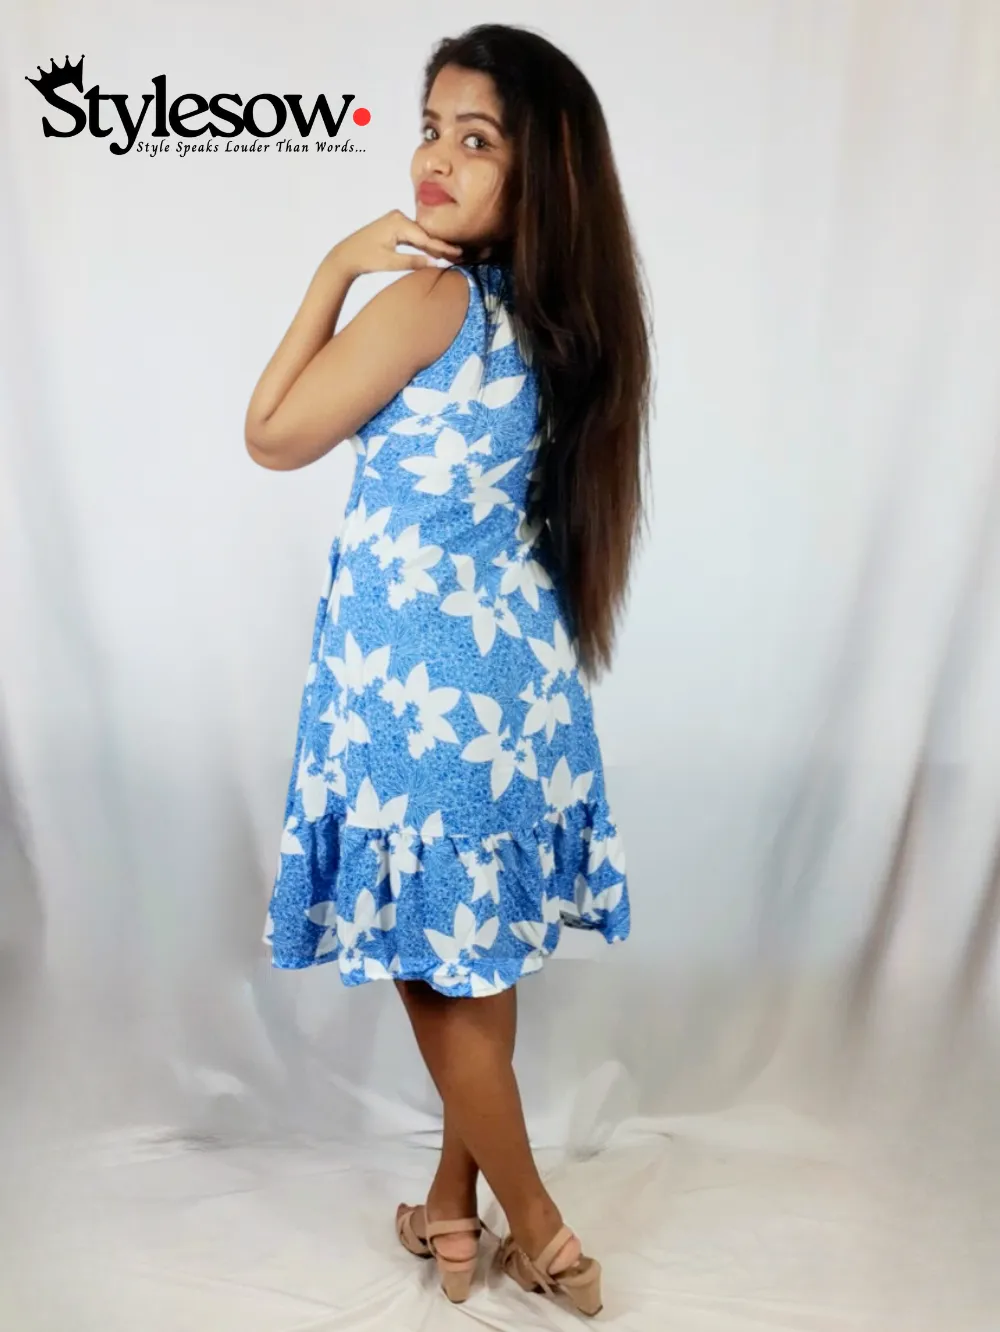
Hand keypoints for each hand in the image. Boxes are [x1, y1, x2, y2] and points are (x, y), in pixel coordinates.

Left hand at [329, 210, 462, 279]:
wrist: (346, 255)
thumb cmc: (365, 258)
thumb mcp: (390, 262)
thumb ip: (413, 261)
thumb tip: (435, 262)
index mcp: (398, 223)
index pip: (426, 237)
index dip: (443, 247)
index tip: (459, 254)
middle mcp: (399, 217)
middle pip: (426, 234)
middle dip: (442, 245)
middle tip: (462, 255)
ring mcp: (396, 220)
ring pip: (421, 235)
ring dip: (435, 245)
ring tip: (453, 254)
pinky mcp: (395, 226)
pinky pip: (414, 236)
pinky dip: (424, 244)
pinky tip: (436, 251)